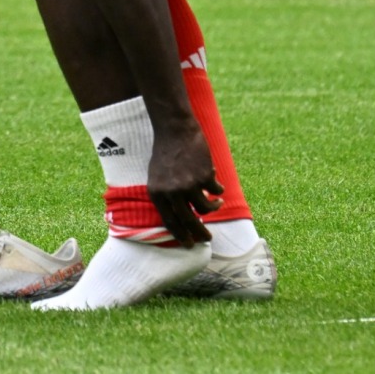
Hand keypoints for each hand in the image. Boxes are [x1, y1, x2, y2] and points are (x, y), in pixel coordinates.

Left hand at [147, 124, 223, 246]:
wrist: (174, 130)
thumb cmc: (165, 154)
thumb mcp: (156, 177)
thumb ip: (166, 196)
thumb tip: (180, 219)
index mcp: (156, 193)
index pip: (170, 221)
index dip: (181, 235)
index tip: (190, 244)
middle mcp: (172, 192)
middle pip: (189, 220)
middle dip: (200, 232)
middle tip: (208, 238)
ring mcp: (189, 185)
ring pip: (206, 208)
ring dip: (213, 207)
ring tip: (216, 203)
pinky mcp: (204, 176)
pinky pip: (215, 191)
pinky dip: (218, 190)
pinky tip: (217, 184)